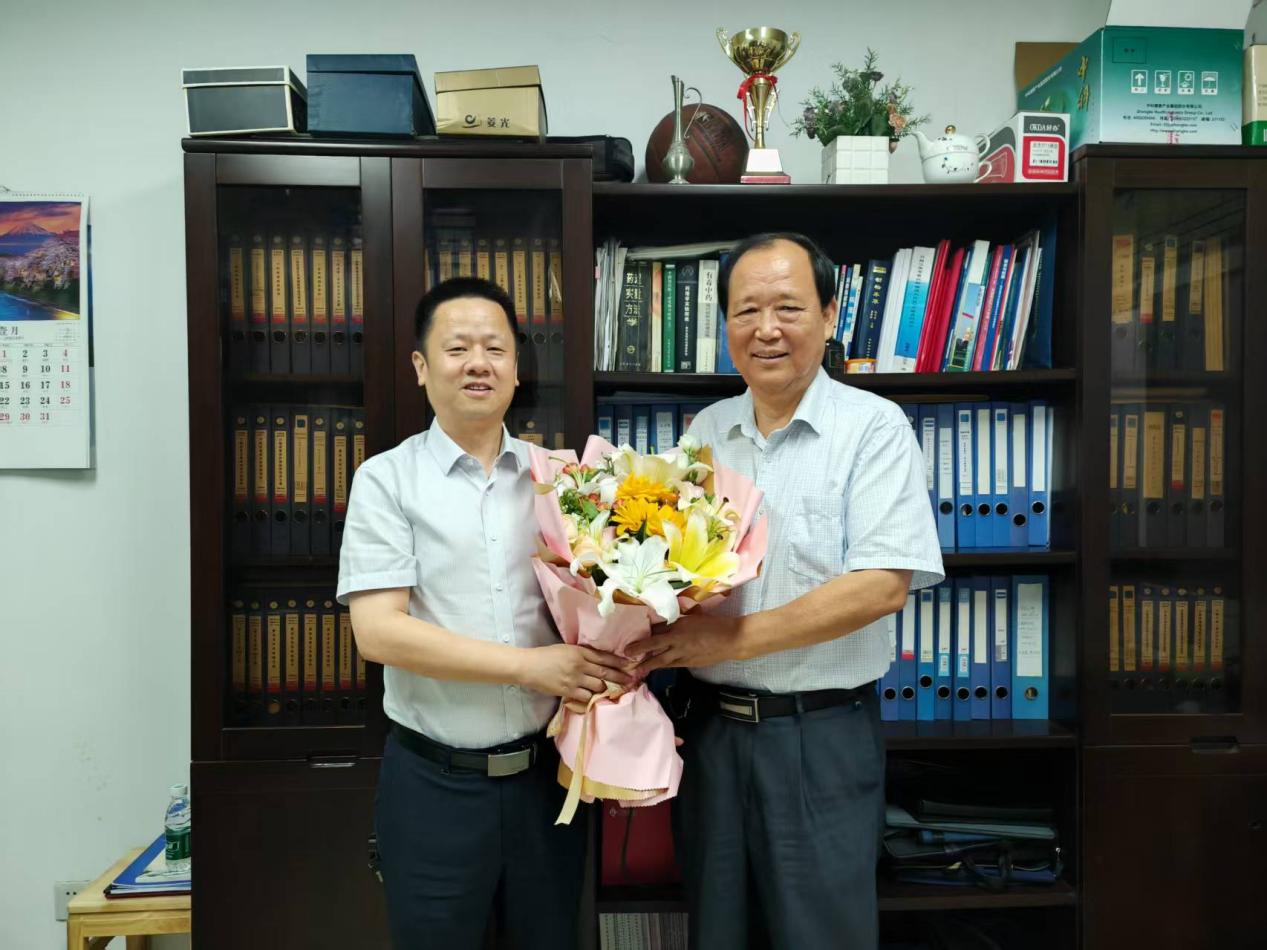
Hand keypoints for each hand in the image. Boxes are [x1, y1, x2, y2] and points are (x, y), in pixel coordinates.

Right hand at [518, 644, 630, 703]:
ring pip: (598, 686)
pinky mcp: (568, 691)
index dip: (618, 662)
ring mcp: (574, 679)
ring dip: (606, 689)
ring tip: (613, 691)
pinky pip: (586, 697)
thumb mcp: (566, 649)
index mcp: (579, 651)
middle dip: (619, 677)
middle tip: (630, 680)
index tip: (629, 665)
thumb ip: (581, 654)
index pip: (604, 657)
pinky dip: (591, 698)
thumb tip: (597, 660)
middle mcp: (580, 665)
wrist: (528, 666)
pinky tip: (595, 699)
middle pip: (605, 672)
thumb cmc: (546, 655)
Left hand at [631, 613, 745, 674]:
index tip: (628, 647)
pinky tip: (659, 666)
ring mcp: (684, 656)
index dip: (641, 643)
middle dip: (640, 657)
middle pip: (655, 652)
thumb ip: (675, 622)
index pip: (655, 637)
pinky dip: (665, 665)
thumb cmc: (712, 624)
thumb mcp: (691, 618)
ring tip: (638, 669)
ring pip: (662, 662)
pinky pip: (673, 665)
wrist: (730, 639)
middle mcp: (678, 644)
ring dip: (649, 665)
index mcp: (678, 630)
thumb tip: (660, 625)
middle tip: (627, 661)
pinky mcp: (690, 664)